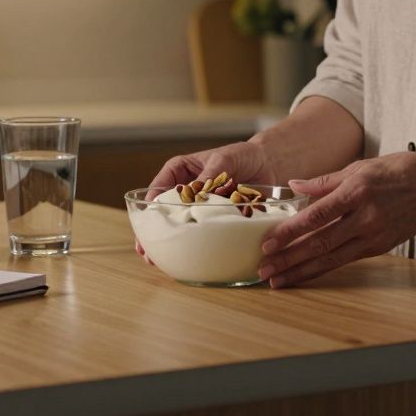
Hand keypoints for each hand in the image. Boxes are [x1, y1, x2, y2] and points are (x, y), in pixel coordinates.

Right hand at [134, 140, 277, 261]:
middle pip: (163, 214)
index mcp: (179, 172)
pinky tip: (186, 260)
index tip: (146, 226)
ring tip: (158, 261)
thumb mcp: (224, 159)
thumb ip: (211, 173)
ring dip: (169, 244)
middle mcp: (185, 192)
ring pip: (179, 228)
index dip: (149, 210)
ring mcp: (199, 208)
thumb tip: (199, 189)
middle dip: (153, 233)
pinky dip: (194, 246)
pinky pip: (201, 235)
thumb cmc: (243, 155)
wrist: (269, 164)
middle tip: (147, 252)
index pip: (157, 191)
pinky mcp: (214, 220)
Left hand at [256, 153, 415, 287]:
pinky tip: (305, 274)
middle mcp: (365, 217)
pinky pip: (345, 260)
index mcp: (357, 191)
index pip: (316, 216)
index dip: (290, 232)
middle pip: (320, 243)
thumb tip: (293, 185)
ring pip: (331, 258)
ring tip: (278, 280)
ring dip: (301, 271)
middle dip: (289, 259)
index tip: (267, 243)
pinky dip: (322, 269)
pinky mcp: (380, 247)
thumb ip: (324, 180)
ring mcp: (374, 235)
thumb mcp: (359, 166)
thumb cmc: (397, 170)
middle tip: (264, 270)